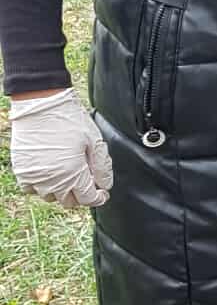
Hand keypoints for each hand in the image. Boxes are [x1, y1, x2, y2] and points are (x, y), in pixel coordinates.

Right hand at [9, 91, 113, 209]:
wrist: (41, 103)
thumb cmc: (69, 118)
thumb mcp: (95, 140)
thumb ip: (102, 167)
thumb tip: (105, 186)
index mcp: (73, 173)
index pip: (88, 199)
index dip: (99, 197)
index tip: (102, 190)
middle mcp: (53, 180)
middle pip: (69, 202)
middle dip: (81, 194)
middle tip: (85, 179)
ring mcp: (35, 177)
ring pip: (51, 197)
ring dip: (61, 190)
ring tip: (67, 172)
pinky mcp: (22, 170)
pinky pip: (31, 189)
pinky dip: (41, 185)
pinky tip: (49, 172)